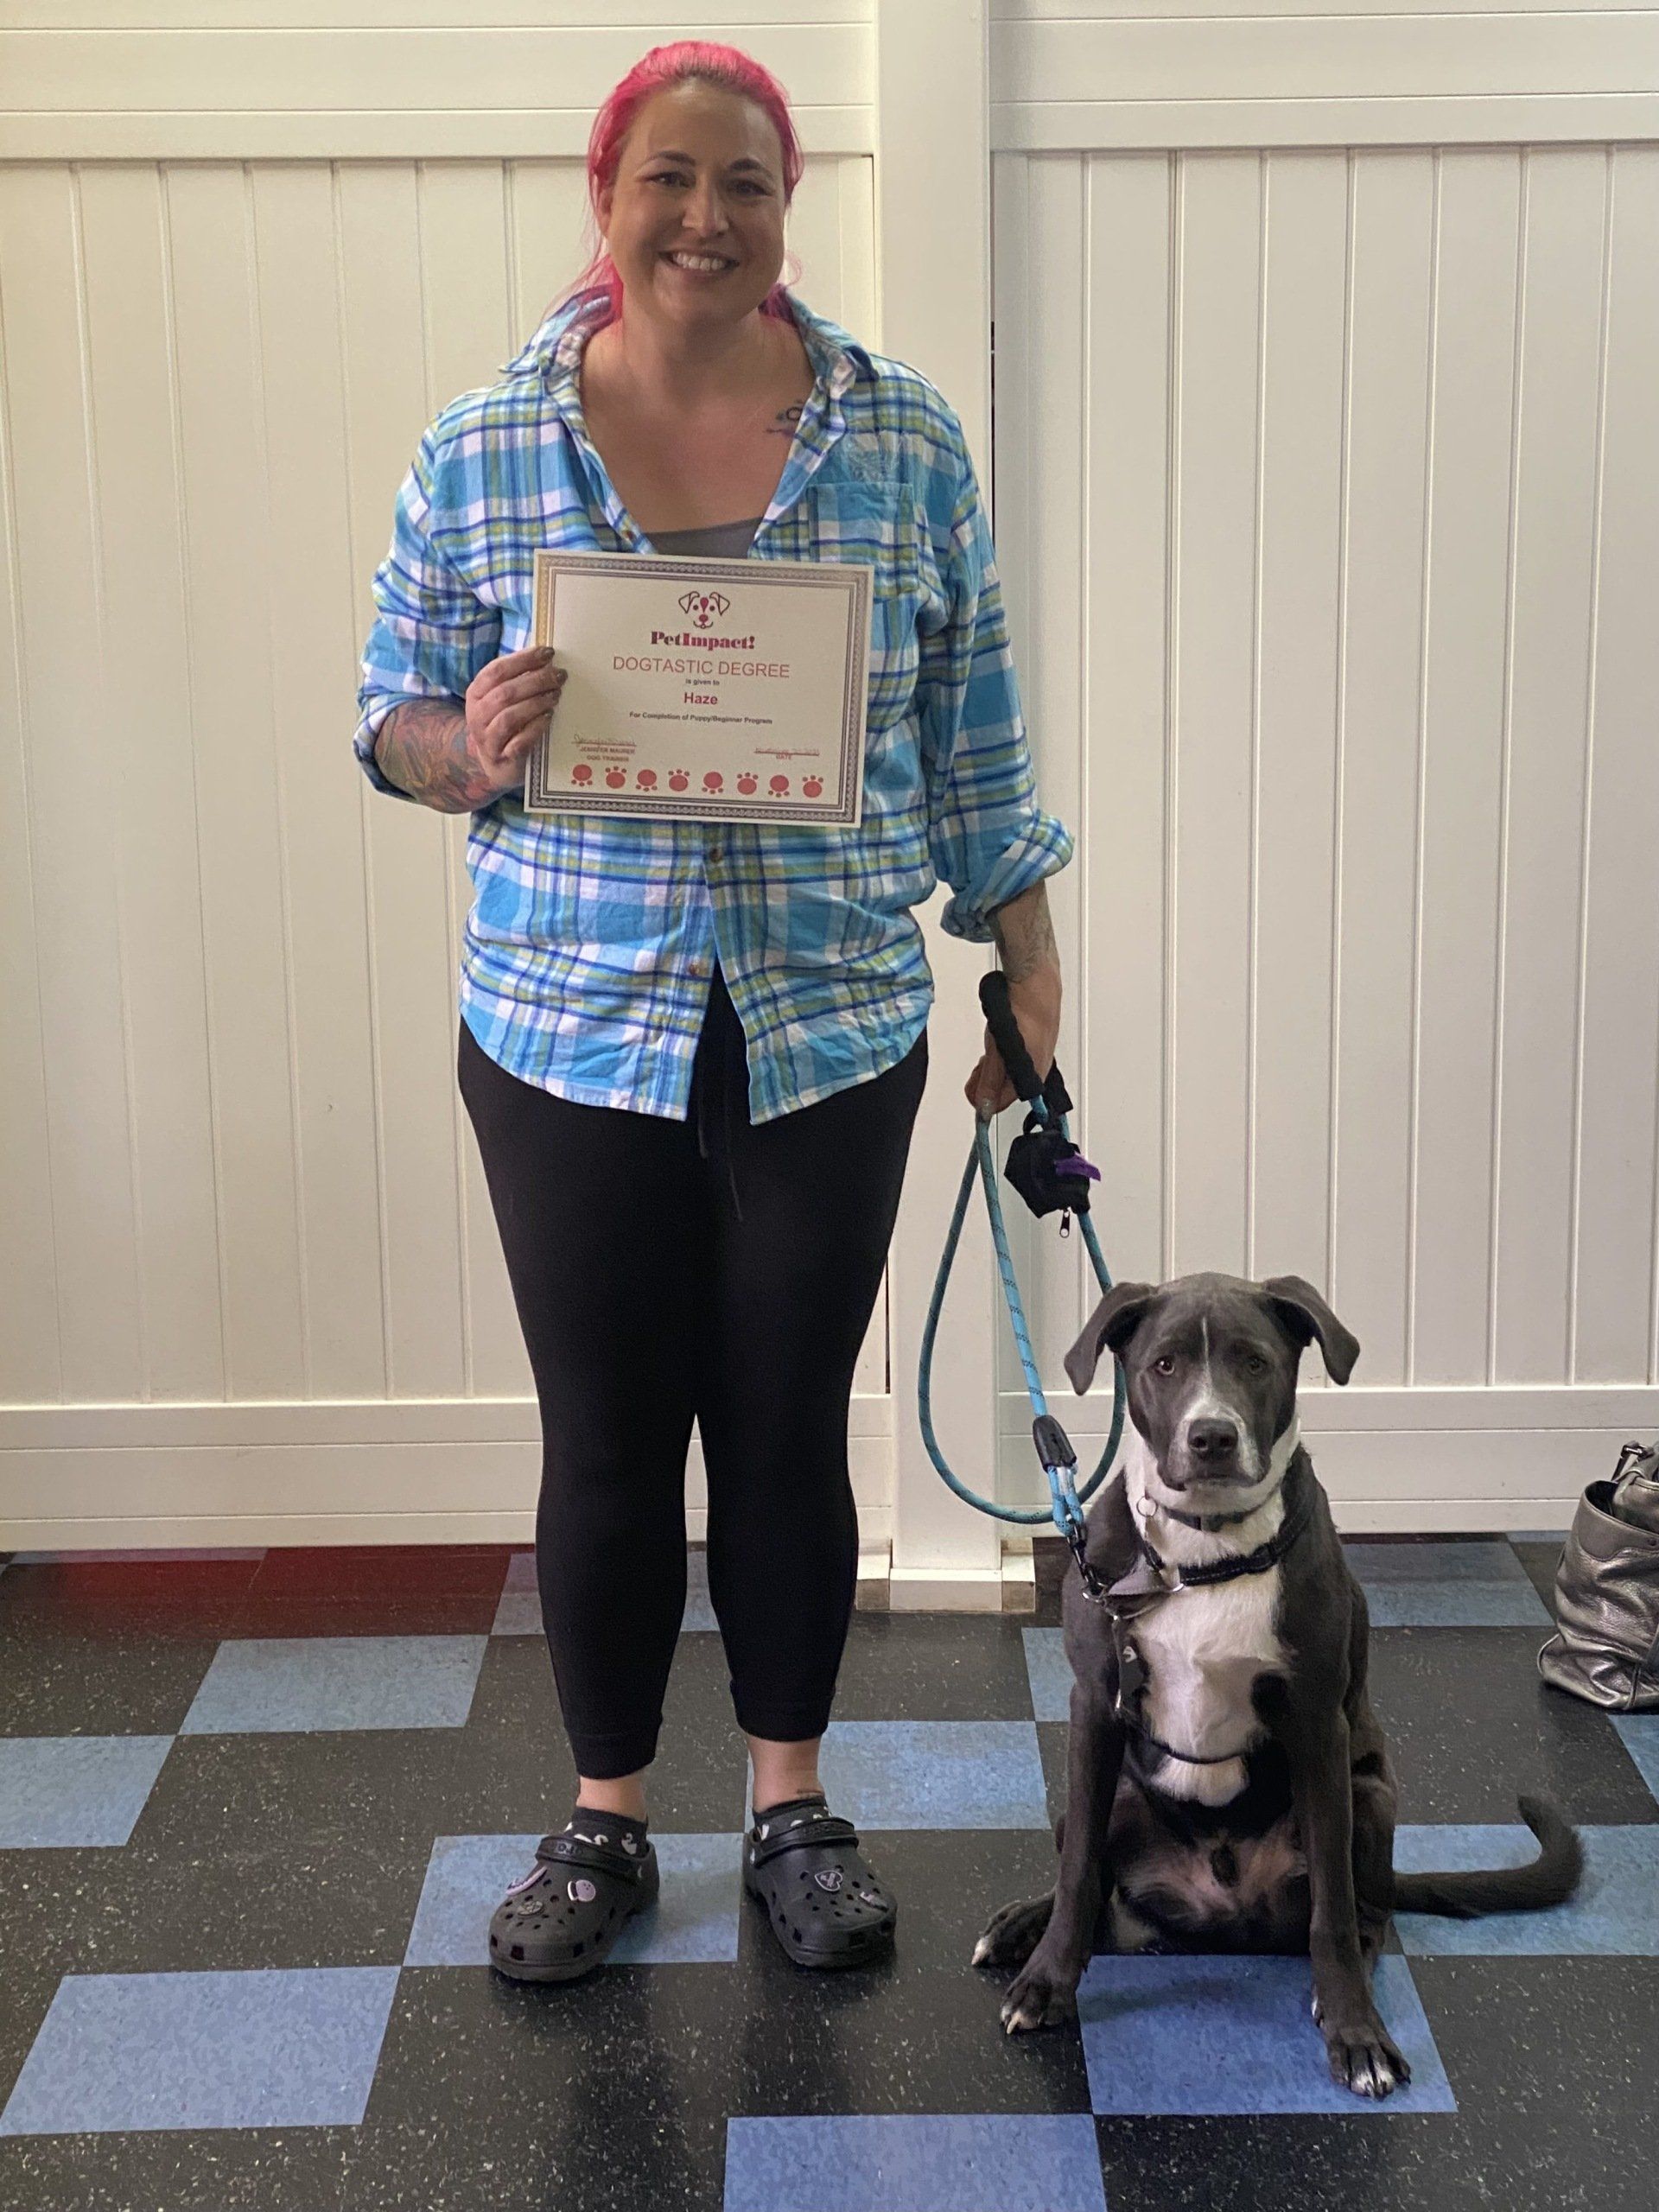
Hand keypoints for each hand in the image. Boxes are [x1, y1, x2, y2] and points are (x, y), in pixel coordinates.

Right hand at [465, 645, 567, 793]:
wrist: (496, 764)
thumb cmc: (504, 724)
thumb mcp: (503, 700)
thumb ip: (518, 680)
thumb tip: (547, 658)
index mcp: (476, 694)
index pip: (496, 671)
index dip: (522, 659)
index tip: (548, 653)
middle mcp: (477, 715)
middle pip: (505, 693)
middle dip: (535, 681)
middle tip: (559, 675)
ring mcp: (487, 739)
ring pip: (510, 717)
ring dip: (536, 703)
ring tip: (556, 695)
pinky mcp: (502, 759)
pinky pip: (519, 743)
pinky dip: (535, 728)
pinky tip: (549, 717)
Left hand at [964, 967, 1060, 1119]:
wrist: (1035, 983)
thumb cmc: (1024, 1013)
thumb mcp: (997, 1054)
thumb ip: (989, 1082)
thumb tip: (982, 1106)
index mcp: (1033, 1078)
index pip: (1003, 1103)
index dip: (984, 1101)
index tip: (971, 1092)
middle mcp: (1038, 1068)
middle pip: (1005, 1088)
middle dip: (986, 1082)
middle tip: (975, 1072)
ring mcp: (1037, 1053)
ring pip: (1009, 1070)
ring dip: (993, 1066)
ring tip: (986, 1053)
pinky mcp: (1034, 1039)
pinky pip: (1014, 1055)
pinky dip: (1002, 1053)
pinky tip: (998, 1040)